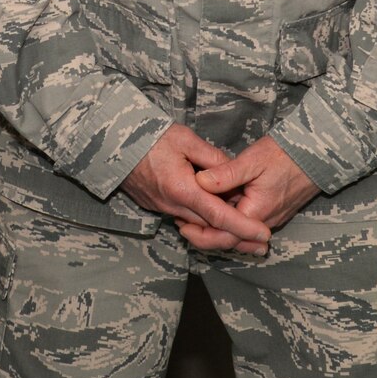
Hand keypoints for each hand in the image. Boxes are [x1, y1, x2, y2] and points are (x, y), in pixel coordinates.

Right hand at [119, 124, 272, 256]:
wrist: (112, 143)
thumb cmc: (149, 136)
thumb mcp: (185, 139)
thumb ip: (212, 157)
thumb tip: (232, 170)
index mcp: (183, 189)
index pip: (220, 215)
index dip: (245, 227)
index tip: (265, 235)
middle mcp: (174, 205)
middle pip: (212, 228)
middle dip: (237, 236)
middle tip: (261, 241)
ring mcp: (163, 208)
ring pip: (198, 226)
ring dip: (220, 229)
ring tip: (243, 230)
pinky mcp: (156, 206)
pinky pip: (184, 218)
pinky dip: (202, 221)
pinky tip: (214, 215)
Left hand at [193, 136, 320, 235]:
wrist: (314, 154)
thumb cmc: (283, 155)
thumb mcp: (251, 160)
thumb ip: (225, 174)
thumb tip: (199, 182)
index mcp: (257, 212)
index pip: (225, 234)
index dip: (201, 232)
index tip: (182, 223)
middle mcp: (264, 221)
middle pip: (231, 239)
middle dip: (206, 235)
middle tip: (182, 224)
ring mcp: (269, 218)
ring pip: (239, 234)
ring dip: (217, 229)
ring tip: (192, 218)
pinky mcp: (271, 212)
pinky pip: (246, 225)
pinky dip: (229, 222)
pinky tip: (214, 210)